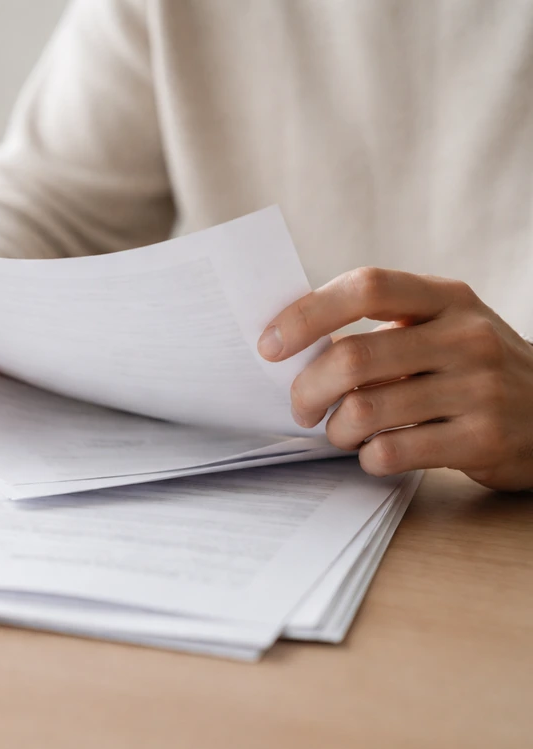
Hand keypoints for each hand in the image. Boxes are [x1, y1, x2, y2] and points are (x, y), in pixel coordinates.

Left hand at [257, 267, 532, 490]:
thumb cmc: (473, 370)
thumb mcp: (442, 328)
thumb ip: (381, 328)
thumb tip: (289, 343)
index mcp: (447, 298)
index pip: (366, 287)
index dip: (307, 313)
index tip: (270, 345)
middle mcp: (466, 336)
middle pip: (352, 357)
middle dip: (307, 390)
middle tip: (301, 408)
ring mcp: (480, 388)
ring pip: (364, 410)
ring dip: (336, 429)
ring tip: (342, 432)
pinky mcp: (483, 439)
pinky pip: (392, 452)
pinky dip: (367, 457)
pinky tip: (375, 452)